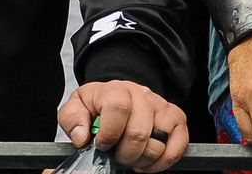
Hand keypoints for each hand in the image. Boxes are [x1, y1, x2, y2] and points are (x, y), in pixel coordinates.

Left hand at [57, 80, 188, 172]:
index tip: (102, 145)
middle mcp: (142, 95)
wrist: (119, 97)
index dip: (109, 133)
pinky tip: (149, 162)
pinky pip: (179, 144)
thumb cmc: (99, 106)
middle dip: (125, 154)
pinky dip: (164, 160)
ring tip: (132, 159)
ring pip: (158, 141)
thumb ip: (72, 119)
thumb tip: (82, 136)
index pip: (118, 107)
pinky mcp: (177, 119)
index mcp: (116, 90)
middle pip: (138, 132)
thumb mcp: (77, 107)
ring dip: (142, 159)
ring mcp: (162, 106)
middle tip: (117, 156)